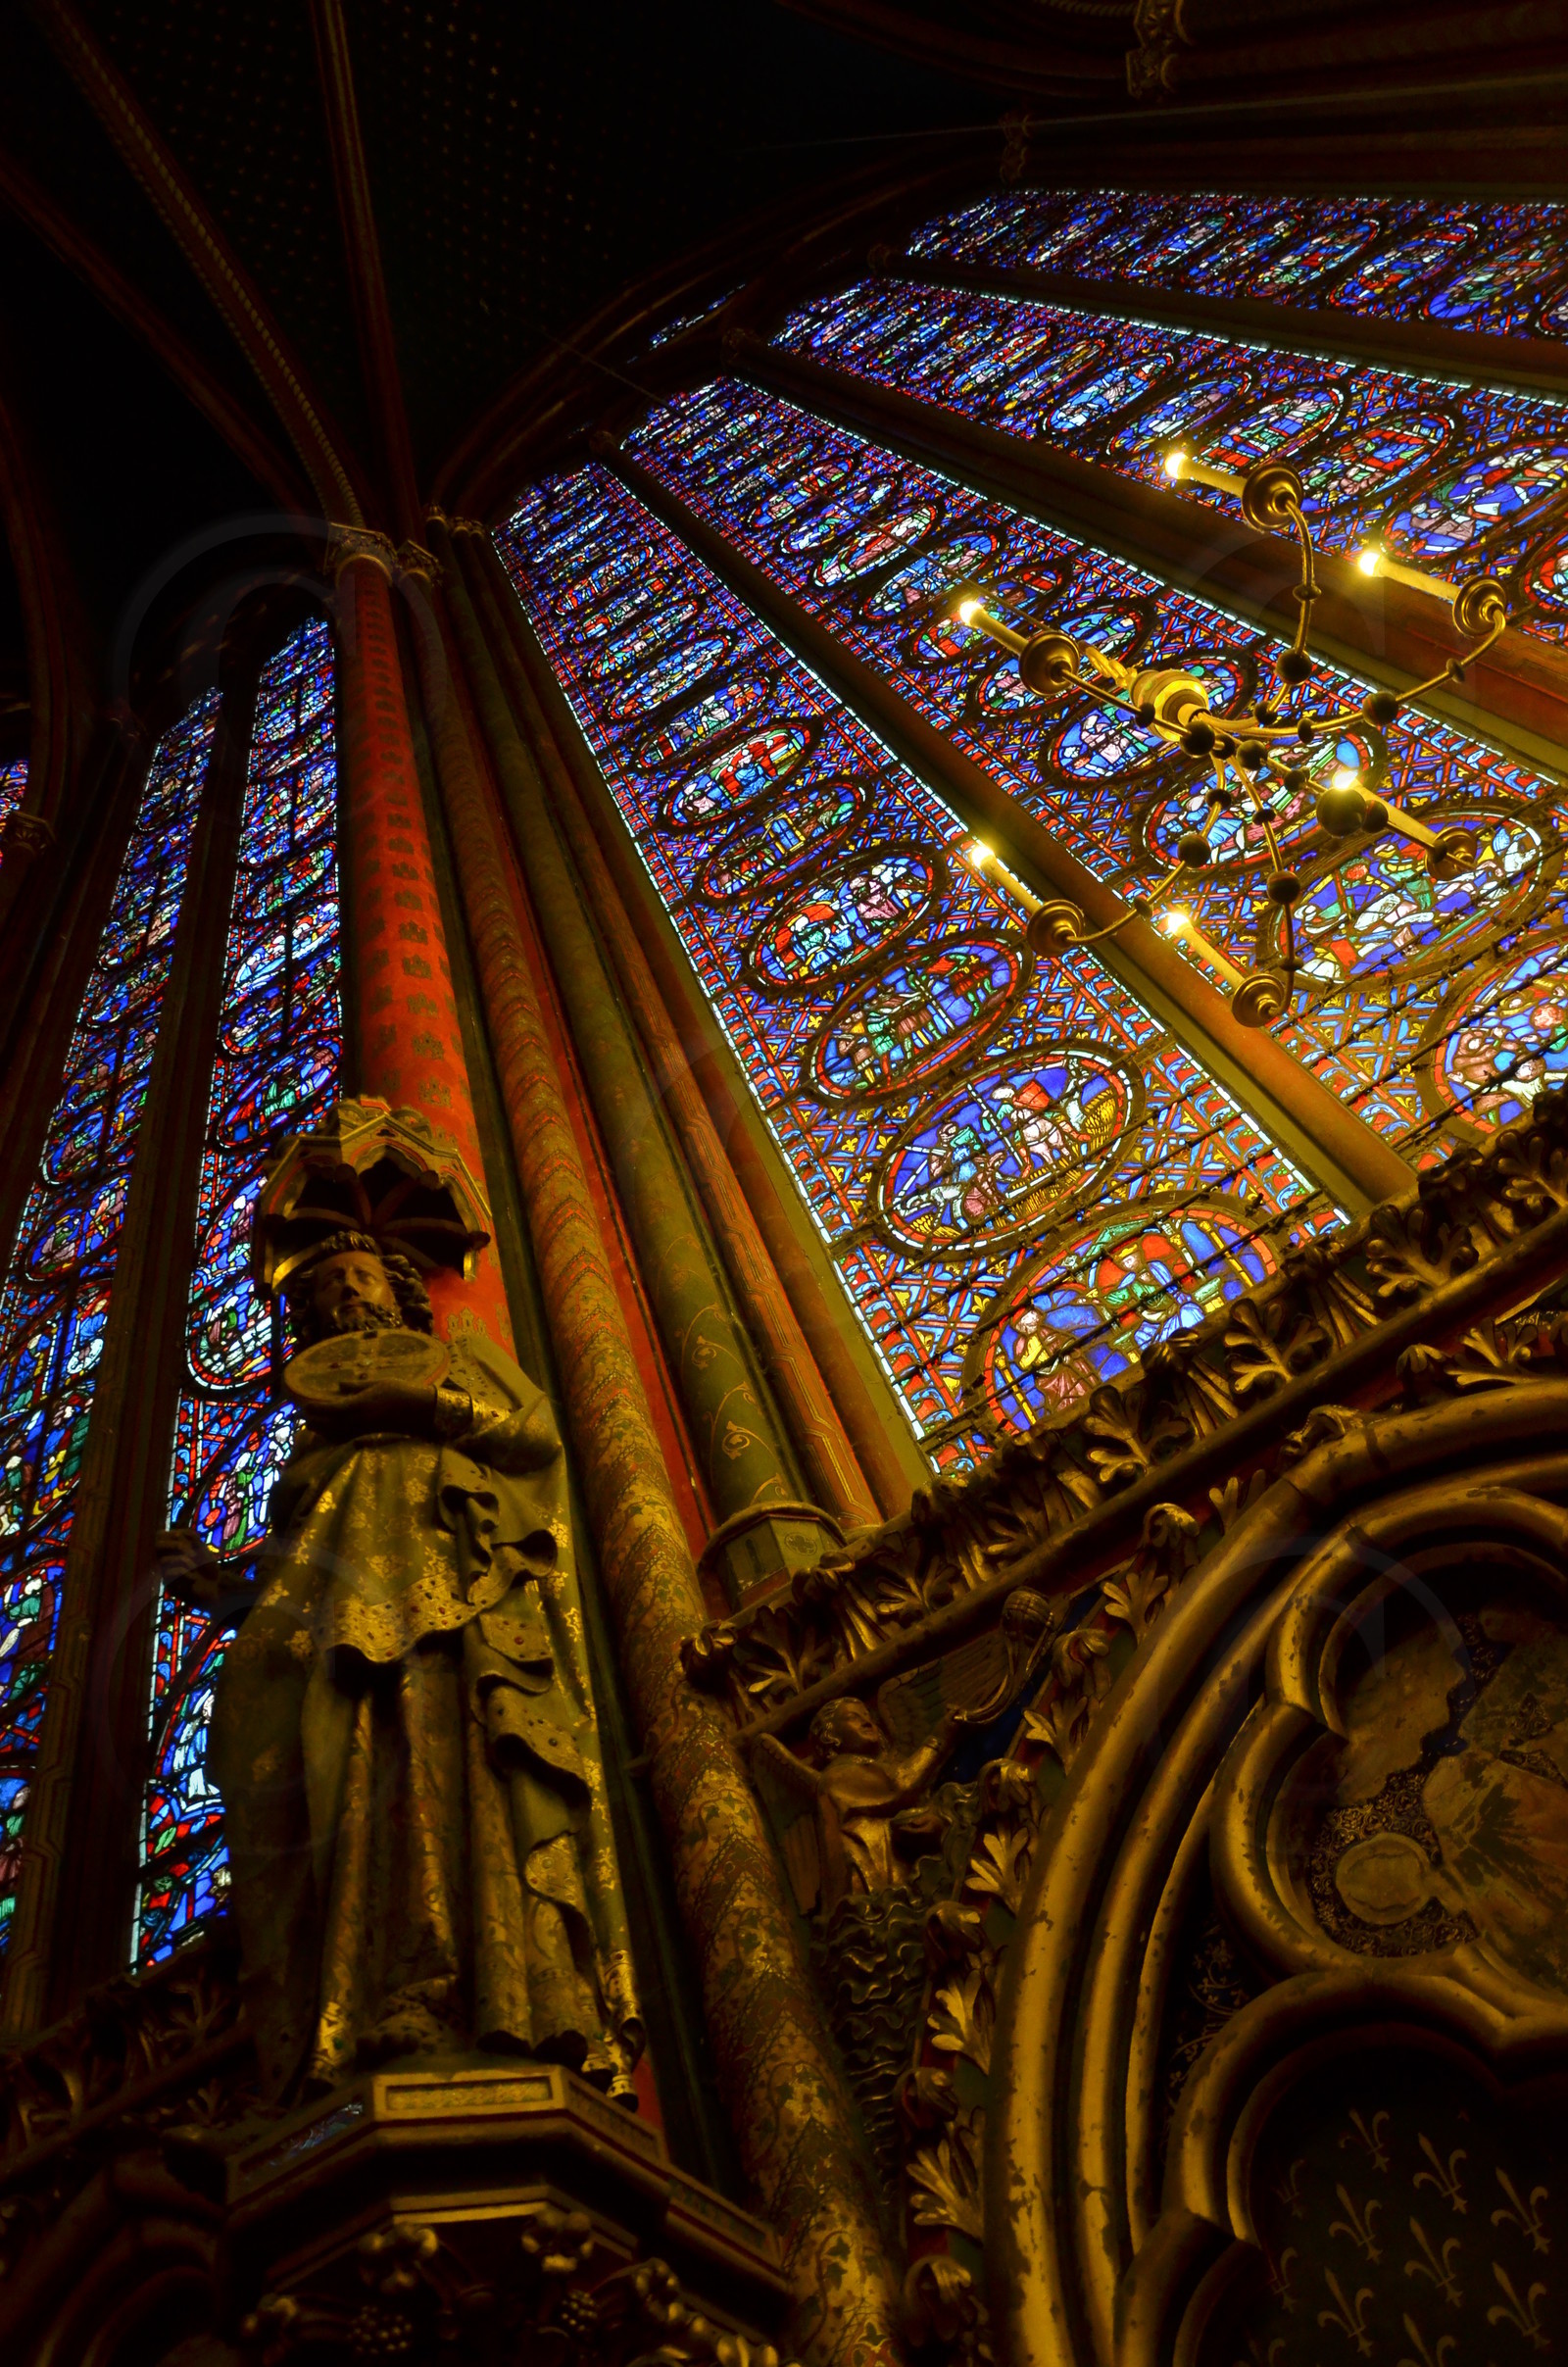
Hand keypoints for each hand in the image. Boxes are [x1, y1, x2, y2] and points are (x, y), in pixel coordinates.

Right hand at [154, 1527, 253, 1622]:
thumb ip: (189, 1536)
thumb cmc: (208, 1566)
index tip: (182, 1536)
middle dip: (175, 1545)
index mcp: (171, 1550)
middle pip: (156, 1546)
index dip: (169, 1534)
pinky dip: (184, 1572)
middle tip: (191, 1552)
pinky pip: (169, 1573)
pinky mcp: (169, 1586)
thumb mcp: (200, 1547)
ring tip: (194, 1566)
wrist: (216, 1585)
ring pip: (163, 1560)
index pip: (159, 1537)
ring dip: (183, 1560)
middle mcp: (165, 1560)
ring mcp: (166, 1573)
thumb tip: (176, 1533)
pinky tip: (193, 1578)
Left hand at [308, 1378, 437, 1434]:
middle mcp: (357, 1420)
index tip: (303, 1405)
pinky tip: (329, 1434)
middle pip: (328, 1424)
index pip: (329, 1409)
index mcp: (358, 1405)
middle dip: (312, 1420)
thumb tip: (338, 1385)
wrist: (419, 1411)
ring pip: (334, 1434)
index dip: (315, 1408)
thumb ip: (356, 1386)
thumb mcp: (377, 1383)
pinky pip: (344, 1439)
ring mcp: (362, 1430)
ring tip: (310, 1425)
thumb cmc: (400, 1392)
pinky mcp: (367, 1435)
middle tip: (300, 1416)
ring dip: (320, 1430)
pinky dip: (333, 1437)